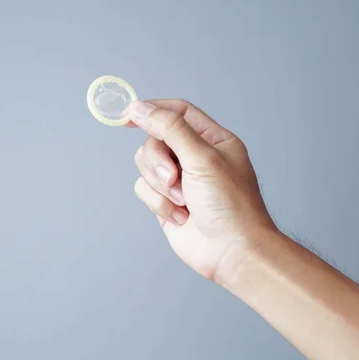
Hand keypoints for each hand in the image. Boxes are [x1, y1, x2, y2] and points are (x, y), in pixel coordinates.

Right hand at [127, 100, 276, 282]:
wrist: (231, 251)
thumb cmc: (230, 205)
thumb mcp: (202, 157)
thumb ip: (169, 128)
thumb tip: (141, 107)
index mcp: (212, 140)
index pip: (177, 112)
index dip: (152, 110)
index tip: (127, 114)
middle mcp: (194, 157)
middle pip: (155, 140)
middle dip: (158, 161)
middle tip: (174, 179)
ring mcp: (179, 180)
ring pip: (146, 166)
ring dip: (160, 186)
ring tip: (183, 202)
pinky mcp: (166, 201)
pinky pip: (144, 190)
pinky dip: (159, 204)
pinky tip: (181, 217)